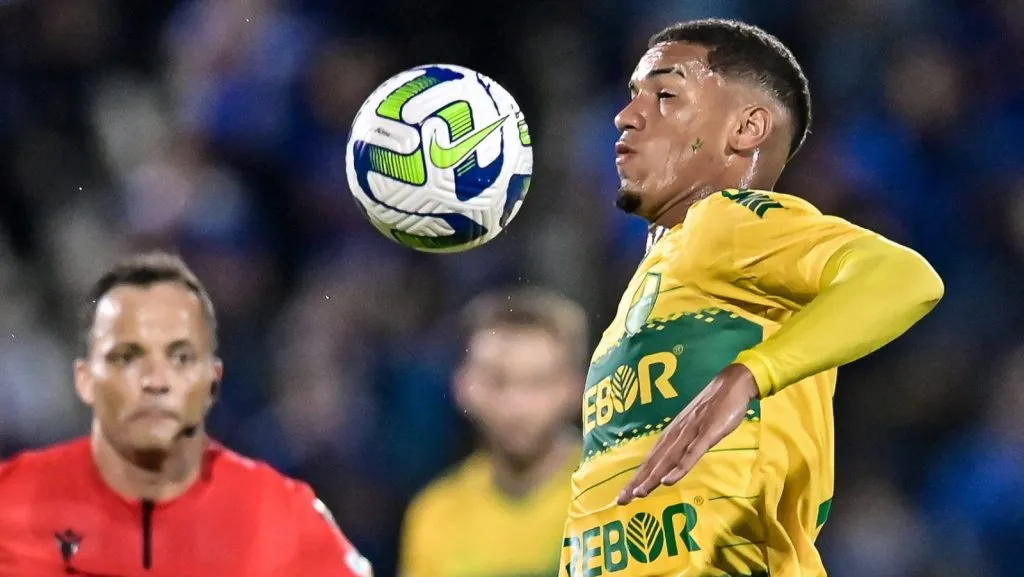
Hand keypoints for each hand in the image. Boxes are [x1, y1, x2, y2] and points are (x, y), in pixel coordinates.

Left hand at [617, 363, 759, 504]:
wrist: (732, 384)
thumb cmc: (714, 407)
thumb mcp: (695, 427)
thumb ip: (684, 443)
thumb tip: (673, 461)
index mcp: (672, 434)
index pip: (651, 460)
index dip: (636, 478)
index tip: (623, 496)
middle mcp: (676, 434)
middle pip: (654, 462)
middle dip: (637, 482)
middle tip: (621, 500)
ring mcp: (691, 433)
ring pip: (668, 460)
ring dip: (653, 477)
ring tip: (639, 494)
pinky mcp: (707, 433)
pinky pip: (692, 453)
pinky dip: (679, 467)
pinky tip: (669, 480)